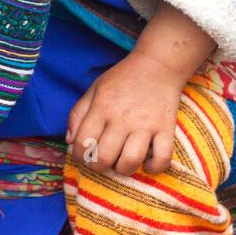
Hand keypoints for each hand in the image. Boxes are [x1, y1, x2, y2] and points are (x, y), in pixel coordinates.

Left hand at [65, 50, 183, 176]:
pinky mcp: (166, 128)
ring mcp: (146, 124)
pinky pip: (163, 157)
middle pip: (105, 157)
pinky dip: (155, 167)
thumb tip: (70, 142)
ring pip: (130, 160)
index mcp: (102, 107)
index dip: (79, 156)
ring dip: (123, 169)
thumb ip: (77, 113)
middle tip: (103, 161)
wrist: (158, 65)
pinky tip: (148, 164)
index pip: (82, 143)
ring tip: (122, 162)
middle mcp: (122, 118)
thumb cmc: (123, 78)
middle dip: (99, 166)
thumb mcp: (95, 89)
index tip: (84, 156)